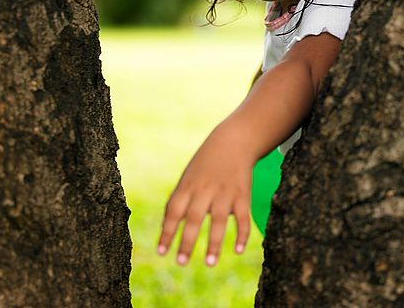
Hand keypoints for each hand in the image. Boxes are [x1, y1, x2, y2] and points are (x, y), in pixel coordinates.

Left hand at [157, 124, 253, 265]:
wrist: (234, 141)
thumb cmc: (206, 164)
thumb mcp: (188, 177)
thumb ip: (179, 201)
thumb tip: (167, 229)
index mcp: (188, 186)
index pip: (174, 211)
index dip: (167, 232)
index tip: (161, 252)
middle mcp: (205, 190)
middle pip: (194, 218)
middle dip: (186, 242)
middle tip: (181, 262)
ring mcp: (225, 192)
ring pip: (218, 221)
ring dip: (214, 243)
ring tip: (209, 263)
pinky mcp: (243, 194)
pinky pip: (242, 217)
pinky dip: (242, 234)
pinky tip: (238, 251)